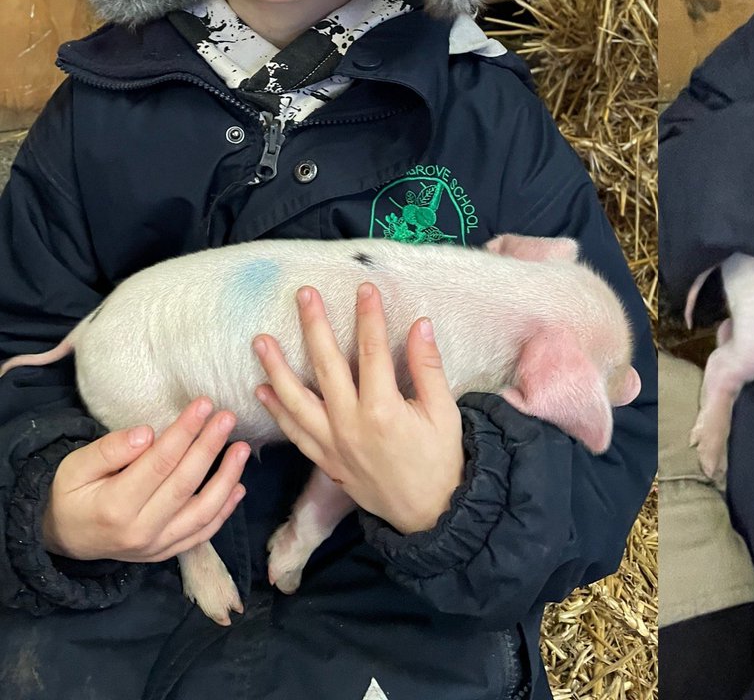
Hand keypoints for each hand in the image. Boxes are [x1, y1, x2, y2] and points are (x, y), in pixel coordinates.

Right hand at [42, 397, 249, 561]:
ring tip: (242, 448)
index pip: (159, 464)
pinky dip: (224, 512)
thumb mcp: (74, 467)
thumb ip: (109, 450)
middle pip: (184, 484)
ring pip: (201, 513)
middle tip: (228, 418)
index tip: (204, 405)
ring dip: (227, 479)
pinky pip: (202, 534)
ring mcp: (155, 546)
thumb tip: (146, 434)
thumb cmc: (70, 495)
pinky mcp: (165, 552)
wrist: (64, 538)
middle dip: (209, 447)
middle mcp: (139, 531)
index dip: (184, 432)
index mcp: (114, 507)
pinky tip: (239, 487)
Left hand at [253, 284, 465, 534]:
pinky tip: (263, 389)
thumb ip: (428, 367)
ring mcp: (332, 444)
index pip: (371, 350)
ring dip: (276, 369)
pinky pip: (294, 432)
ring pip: (297, 400)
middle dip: (313, 327)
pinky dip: (277, 410)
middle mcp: (349, 423)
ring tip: (260, 341)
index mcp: (382, 408)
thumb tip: (419, 324)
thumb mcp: (444, 411)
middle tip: (303, 295)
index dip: (368, 317)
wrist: (430, 514)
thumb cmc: (441, 459)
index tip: (363, 288)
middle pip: (326, 366)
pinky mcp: (325, 461)